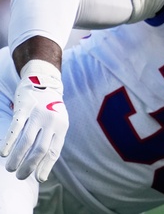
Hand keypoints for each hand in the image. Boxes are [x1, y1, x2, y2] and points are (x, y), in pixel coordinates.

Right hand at [1, 59, 67, 181]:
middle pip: (40, 149)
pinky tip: (3, 153)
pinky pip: (15, 128)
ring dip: (17, 158)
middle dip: (29, 166)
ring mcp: (38, 113)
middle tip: (20, 176)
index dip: (46, 167)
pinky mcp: (25, 107)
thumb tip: (43, 166)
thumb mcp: (58, 121)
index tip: (39, 179)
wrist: (44, 80)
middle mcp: (52, 120)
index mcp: (62, 126)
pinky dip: (9, 142)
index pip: (54, 151)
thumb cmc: (50, 107)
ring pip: (26, 141)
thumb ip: (52, 139)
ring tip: (10, 168)